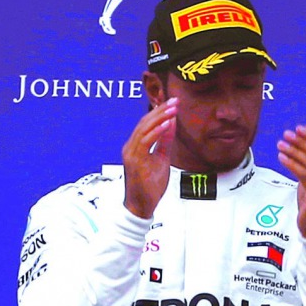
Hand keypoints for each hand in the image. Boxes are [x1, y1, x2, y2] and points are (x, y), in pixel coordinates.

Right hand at [122, 98, 177, 218]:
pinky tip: (166, 124)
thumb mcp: (162, 158)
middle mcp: (131, 147)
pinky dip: (156, 131)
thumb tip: (172, 125)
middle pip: (144, 122)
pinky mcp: (135, 161)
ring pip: (144, 129)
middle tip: (174, 100)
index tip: (172, 102)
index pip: (146, 123)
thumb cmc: (150, 185)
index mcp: (136, 145)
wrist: (141, 205)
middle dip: (160, 110)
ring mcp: (131, 153)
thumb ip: (165, 142)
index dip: (159, 111)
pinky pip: (145, 142)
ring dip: (160, 117)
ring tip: (173, 108)